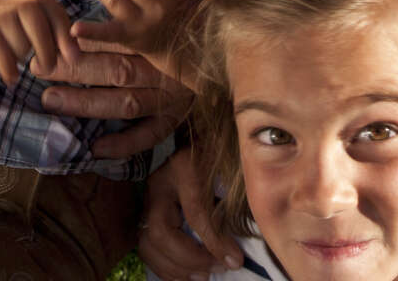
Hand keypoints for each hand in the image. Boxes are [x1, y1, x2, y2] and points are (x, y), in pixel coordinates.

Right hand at [0, 0, 76, 85]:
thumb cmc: (6, 23)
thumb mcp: (31, 19)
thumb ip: (53, 32)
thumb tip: (76, 56)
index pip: (59, 18)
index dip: (67, 41)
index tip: (74, 59)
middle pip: (42, 34)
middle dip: (46, 56)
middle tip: (44, 69)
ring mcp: (2, 12)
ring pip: (22, 47)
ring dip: (19, 57)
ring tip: (11, 52)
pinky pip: (4, 57)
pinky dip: (9, 71)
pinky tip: (11, 78)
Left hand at [38, 37, 191, 157]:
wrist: (224, 62)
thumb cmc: (179, 42)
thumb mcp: (157, 28)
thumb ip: (126, 29)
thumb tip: (78, 30)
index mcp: (158, 42)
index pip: (115, 41)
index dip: (84, 41)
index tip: (52, 41)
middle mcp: (163, 70)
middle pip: (115, 69)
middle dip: (75, 69)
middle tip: (39, 69)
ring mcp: (169, 98)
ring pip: (125, 102)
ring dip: (86, 102)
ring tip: (52, 100)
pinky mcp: (175, 120)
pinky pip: (148, 136)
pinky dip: (123, 143)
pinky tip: (95, 147)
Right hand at [137, 147, 242, 280]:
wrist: (196, 130)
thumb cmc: (220, 148)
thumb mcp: (229, 161)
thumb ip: (236, 192)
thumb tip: (251, 233)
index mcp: (183, 166)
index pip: (195, 212)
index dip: (215, 242)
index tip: (236, 260)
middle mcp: (160, 182)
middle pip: (161, 231)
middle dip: (189, 258)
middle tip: (217, 268)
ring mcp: (148, 197)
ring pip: (148, 242)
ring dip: (175, 267)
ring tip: (203, 276)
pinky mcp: (146, 209)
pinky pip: (146, 245)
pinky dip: (164, 266)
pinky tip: (187, 274)